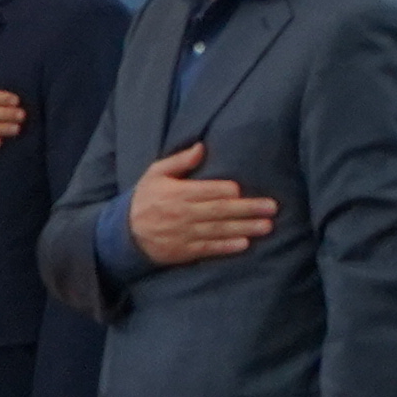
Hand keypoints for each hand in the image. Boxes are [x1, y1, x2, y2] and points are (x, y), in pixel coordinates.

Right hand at [123, 144, 274, 266]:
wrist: (124, 233)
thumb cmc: (145, 198)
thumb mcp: (155, 174)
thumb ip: (179, 161)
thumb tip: (201, 146)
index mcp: (177, 193)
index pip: (207, 191)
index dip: (226, 190)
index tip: (243, 190)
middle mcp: (182, 214)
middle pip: (219, 210)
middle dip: (247, 209)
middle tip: (272, 208)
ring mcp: (183, 234)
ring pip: (218, 230)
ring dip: (244, 228)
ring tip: (266, 226)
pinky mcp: (184, 251)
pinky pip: (208, 248)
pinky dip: (226, 246)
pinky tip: (244, 244)